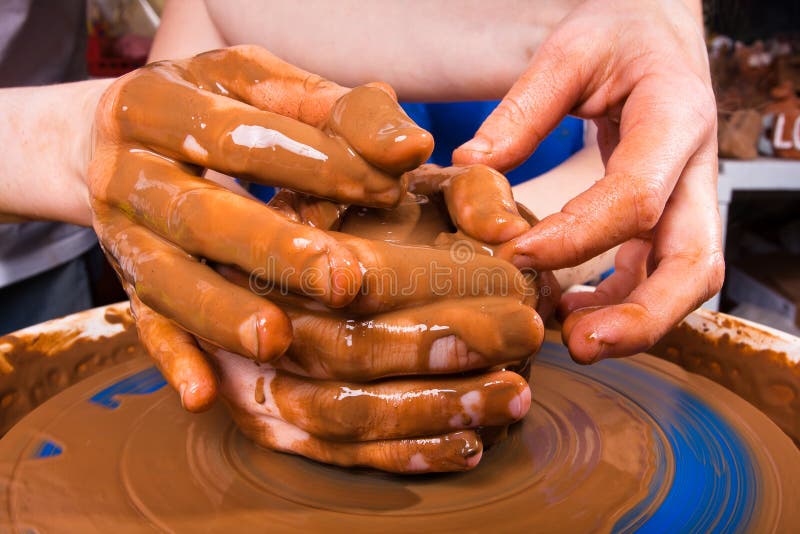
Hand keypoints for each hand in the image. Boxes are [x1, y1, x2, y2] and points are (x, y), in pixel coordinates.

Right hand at [88, 45, 432, 409]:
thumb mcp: (262, 86)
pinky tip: (205, 396)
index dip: (316, 160)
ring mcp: (120, 235)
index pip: (239, 136)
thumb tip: (411, 145)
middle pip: (197, 214)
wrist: (116, 138)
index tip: (391, 183)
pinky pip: (144, 326)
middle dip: (270, 248)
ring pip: (166, 281)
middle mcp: (124, 173)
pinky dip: (175, 360)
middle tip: (342, 279)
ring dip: (221, 314)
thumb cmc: (216, 108)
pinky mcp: (125, 284)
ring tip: (277, 340)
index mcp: (154, 104)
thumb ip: (335, 109)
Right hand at [203, 171, 544, 472]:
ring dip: (436, 408)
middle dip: (443, 348)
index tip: (510, 283)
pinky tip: (471, 445)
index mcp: (280, 243)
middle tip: (523, 333)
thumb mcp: (421, 184)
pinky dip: (406, 454)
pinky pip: (337, 455)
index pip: (355, 273)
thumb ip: (466, 192)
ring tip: (515, 393)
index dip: (432, 284)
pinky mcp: (273, 429)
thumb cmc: (374, 216)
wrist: (291, 267)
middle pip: (350, 347)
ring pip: (347, 411)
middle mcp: (256, 316)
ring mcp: (255, 383)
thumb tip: (508, 233)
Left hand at [453, 0, 723, 362]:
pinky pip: (657, 271)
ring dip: (634, 320)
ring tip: (572, 340)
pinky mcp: (670, 213)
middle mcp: (695, 168)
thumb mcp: (570, 51)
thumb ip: (523, 107)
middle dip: (642, 315)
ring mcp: (688, 197)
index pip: (635, 197)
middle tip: (580, 345)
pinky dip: (620, 300)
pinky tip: (573, 309)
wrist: (657, 32)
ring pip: (684, 280)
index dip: (578, 238)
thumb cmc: (618, 35)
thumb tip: (472, 164)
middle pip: (694, 263)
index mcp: (677, 118)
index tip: (516, 255)